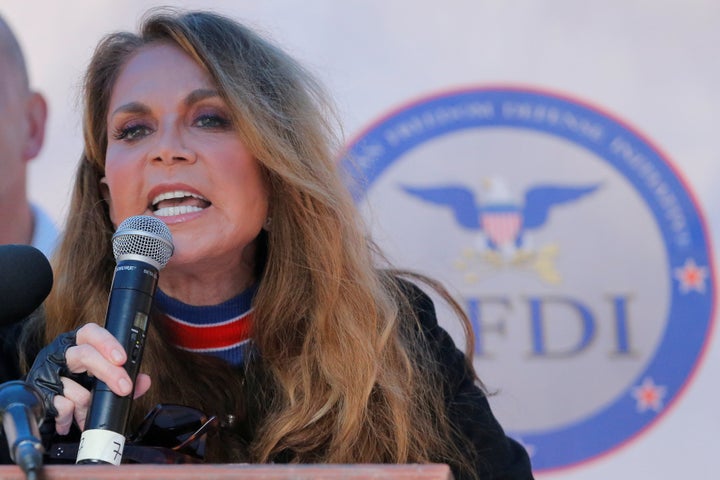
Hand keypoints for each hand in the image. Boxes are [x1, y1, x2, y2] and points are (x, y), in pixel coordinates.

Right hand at [26, 323, 151, 434]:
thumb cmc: (79, 387)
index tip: (122, 359)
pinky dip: (71, 417)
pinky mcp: (39, 392)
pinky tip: (71, 419)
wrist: (47, 408)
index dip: (107, 343)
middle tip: (124, 389)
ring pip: (73, 386)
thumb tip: (144, 381)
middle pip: (85, 355)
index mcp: (79, 344)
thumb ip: (125, 378)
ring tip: (87, 412)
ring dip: (86, 404)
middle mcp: (61, 353)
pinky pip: (61, 405)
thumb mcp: (102, 380)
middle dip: (109, 373)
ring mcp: (47, 372)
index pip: (91, 332)